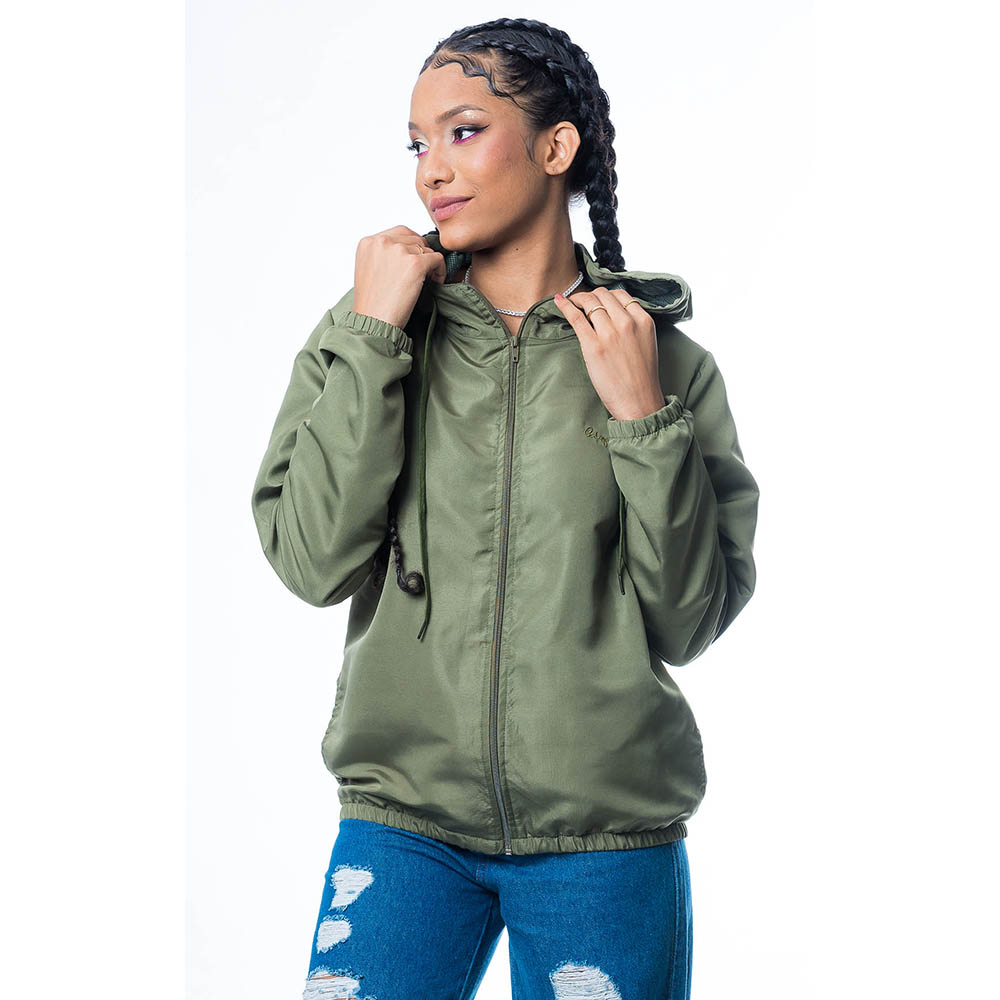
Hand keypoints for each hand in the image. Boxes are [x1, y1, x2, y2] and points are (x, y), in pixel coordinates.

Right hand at [352, 225, 446, 330]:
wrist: (374, 322)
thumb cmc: (372, 303)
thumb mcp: (369, 270)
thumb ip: (383, 255)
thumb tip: (407, 250)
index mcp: (368, 242)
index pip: (399, 233)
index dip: (411, 247)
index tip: (414, 262)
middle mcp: (382, 242)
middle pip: (414, 239)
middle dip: (422, 255)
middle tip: (424, 273)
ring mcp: (399, 251)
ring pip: (427, 249)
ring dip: (430, 264)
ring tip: (427, 281)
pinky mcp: (415, 263)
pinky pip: (437, 259)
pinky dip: (440, 271)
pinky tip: (435, 283)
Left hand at [554, 286, 665, 420]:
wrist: (639, 402)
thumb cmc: (641, 378)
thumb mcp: (646, 343)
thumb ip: (634, 326)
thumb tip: (614, 314)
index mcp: (643, 321)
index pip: (621, 294)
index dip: (606, 295)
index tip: (598, 299)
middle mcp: (627, 322)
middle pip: (603, 295)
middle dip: (591, 295)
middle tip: (582, 302)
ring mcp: (610, 333)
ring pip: (589, 302)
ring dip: (578, 299)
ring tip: (571, 303)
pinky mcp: (593, 346)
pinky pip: (576, 317)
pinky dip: (565, 305)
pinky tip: (559, 301)